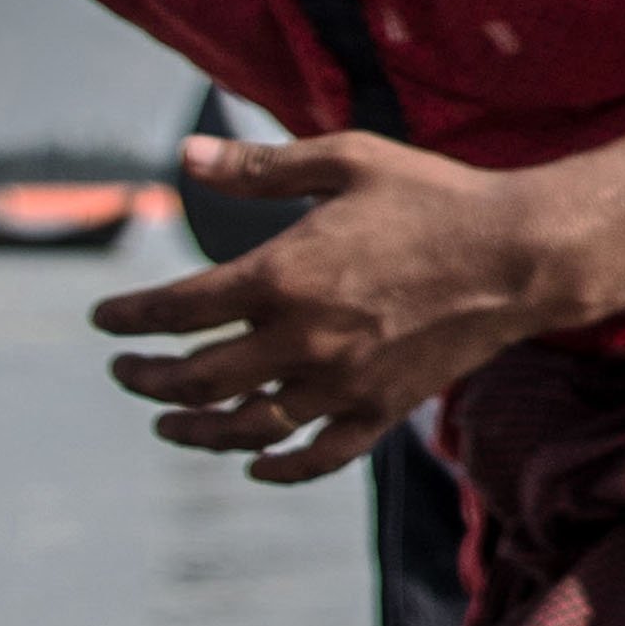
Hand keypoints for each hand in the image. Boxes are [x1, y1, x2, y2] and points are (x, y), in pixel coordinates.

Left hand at [95, 133, 579, 482]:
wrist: (519, 255)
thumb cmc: (434, 197)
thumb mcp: (347, 161)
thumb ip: (262, 165)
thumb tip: (186, 156)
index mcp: (283, 274)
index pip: (177, 310)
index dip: (130, 318)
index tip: (105, 321)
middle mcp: (303, 339)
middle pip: (198, 378)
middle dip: (148, 379)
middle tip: (125, 373)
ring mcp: (342, 383)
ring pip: (247, 428)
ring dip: (196, 430)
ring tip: (168, 424)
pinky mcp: (381, 410)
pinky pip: (319, 457)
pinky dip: (279, 468)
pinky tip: (255, 465)